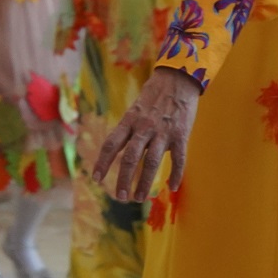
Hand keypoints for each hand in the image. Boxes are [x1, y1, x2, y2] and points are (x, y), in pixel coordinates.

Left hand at [92, 67, 200, 201]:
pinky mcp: (181, 135)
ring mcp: (163, 132)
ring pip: (151, 162)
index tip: (96, 178)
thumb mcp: (135, 109)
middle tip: (120, 197)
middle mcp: (143, 127)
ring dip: (144, 182)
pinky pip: (178, 159)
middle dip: (123, 180)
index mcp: (129, 121)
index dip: (103, 162)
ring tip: (139, 198)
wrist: (177, 79)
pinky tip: (172, 187)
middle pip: (130, 158)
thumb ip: (129, 130)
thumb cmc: (153, 96)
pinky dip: (175, 174)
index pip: (111, 144)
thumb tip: (119, 151)